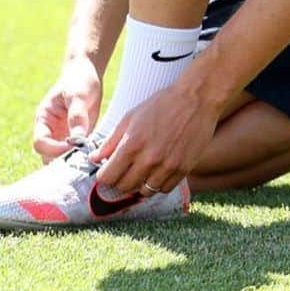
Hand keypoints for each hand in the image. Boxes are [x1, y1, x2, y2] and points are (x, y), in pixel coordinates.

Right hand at [32, 56, 102, 162]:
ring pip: (62, 159)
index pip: (40, 143)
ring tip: (90, 159)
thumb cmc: (79, 80)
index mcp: (44, 119)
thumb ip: (76, 116)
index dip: (53, 149)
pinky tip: (96, 156)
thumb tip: (77, 140)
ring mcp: (62, 137)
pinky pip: (78, 154)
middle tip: (83, 159)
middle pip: (48, 156)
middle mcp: (50, 131)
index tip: (73, 147)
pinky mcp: (77, 139)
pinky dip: (84, 158)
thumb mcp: (78, 95)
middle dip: (63, 160)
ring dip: (74, 162)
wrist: (87, 74)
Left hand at [90, 80, 219, 194]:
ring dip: (139, 185)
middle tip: (122, 173)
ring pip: (144, 191)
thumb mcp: (130, 117)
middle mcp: (149, 159)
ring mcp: (167, 166)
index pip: (108, 177)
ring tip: (140, 172)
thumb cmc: (161, 104)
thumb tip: (94, 159)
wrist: (196, 99)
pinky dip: (157, 184)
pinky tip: (157, 172)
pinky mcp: (183, 169)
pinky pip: (164, 189)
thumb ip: (111, 141)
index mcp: (132, 145)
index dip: (103, 176)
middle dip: (119, 182)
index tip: (106, 172)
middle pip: (124, 187)